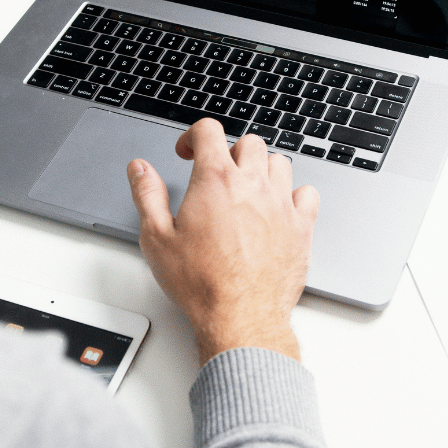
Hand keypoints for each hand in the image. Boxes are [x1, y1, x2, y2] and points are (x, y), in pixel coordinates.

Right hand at [128, 119, 319, 364]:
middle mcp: (252, 184)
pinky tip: (280, 209)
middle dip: (230, 152)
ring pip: (280, 162)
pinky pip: (308, 193)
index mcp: (215, 180)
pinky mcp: (302, 226)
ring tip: (248, 190)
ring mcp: (281, 203)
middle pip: (249, 142)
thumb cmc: (200, 283)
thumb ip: (147, 195)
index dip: (193, 136)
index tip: (188, 153)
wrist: (240, 316)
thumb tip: (139, 169)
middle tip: (218, 176)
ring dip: (263, 170)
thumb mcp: (156, 237)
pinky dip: (295, 195)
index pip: (209, 130)